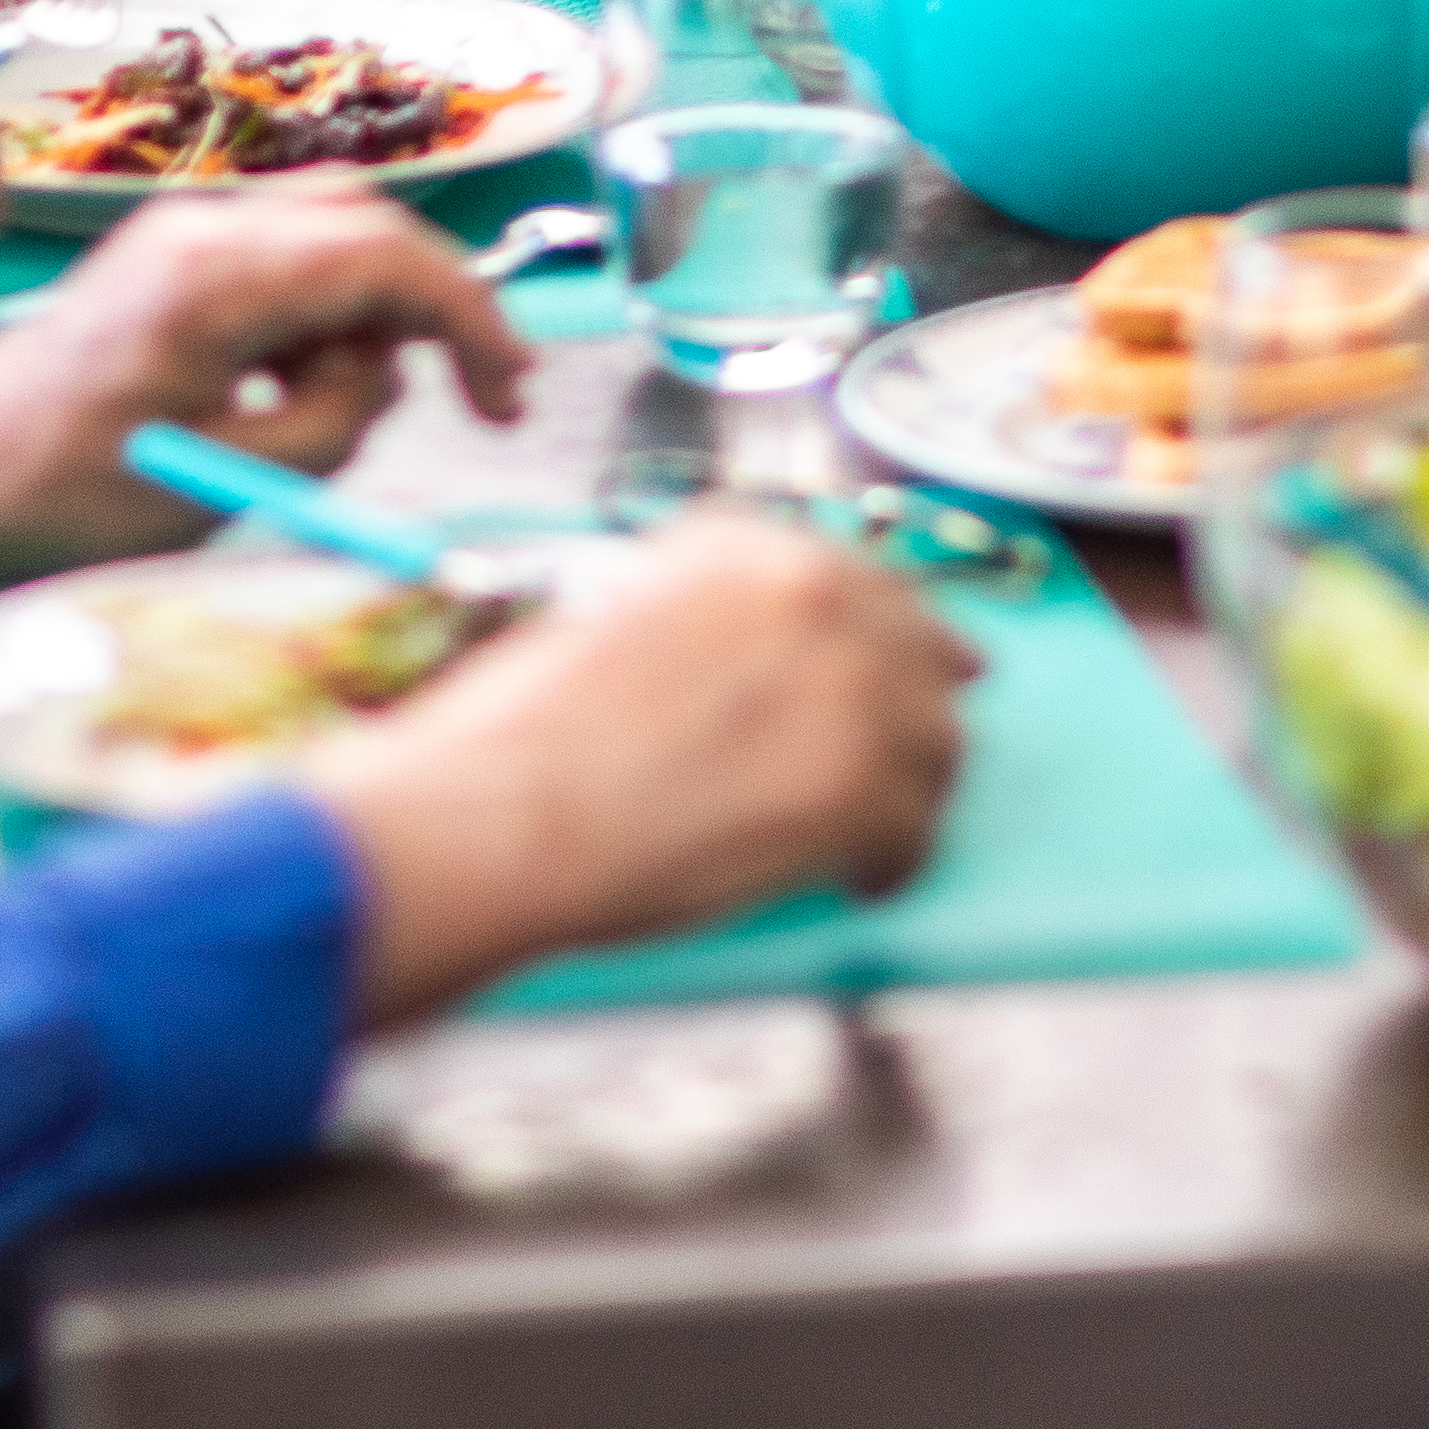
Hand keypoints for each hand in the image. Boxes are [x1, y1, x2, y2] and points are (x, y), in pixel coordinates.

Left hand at [0, 192, 530, 585]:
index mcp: (218, 278)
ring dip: (374, 318)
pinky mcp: (173, 255)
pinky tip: (289, 394)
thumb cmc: (66, 491)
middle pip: (374, 227)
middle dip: (440, 308)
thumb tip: (385, 376)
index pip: (391, 257)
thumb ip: (330, 422)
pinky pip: (286, 262)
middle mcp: (207, 228)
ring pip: (336, 239)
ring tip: (342, 414)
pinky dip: (322, 319)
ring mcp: (186, 231)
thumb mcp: (221, 480)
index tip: (506, 395)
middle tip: (484, 398)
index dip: (472, 319)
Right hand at [295, 517, 980, 1018]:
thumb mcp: (611, 615)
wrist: (495, 814)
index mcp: (743, 547)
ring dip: (911, 785)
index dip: (887, 626)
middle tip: (917, 753)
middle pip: (915, 647)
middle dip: (919, 700)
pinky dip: (893, 859)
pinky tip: (863, 881)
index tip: (912, 654)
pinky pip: (914, 827)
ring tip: (879, 833)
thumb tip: (753, 662)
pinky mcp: (858, 787)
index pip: (854, 578)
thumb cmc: (517, 736)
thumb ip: (702, 615)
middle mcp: (810, 593)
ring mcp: (846, 687)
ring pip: (933, 737)